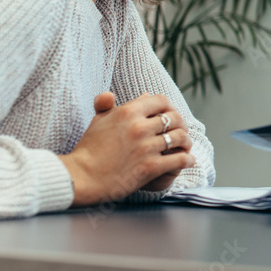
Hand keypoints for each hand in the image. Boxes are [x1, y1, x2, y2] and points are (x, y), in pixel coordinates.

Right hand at [59, 92, 195, 205]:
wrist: (81, 177)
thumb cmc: (89, 149)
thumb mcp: (100, 121)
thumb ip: (117, 104)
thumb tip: (144, 94)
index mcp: (128, 111)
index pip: (161, 100)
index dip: (170, 107)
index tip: (171, 114)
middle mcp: (139, 126)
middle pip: (175, 118)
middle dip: (182, 124)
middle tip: (182, 131)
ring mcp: (146, 147)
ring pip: (180, 138)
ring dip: (187, 142)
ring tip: (186, 146)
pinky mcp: (150, 167)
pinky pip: (179, 160)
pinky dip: (187, 160)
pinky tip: (188, 161)